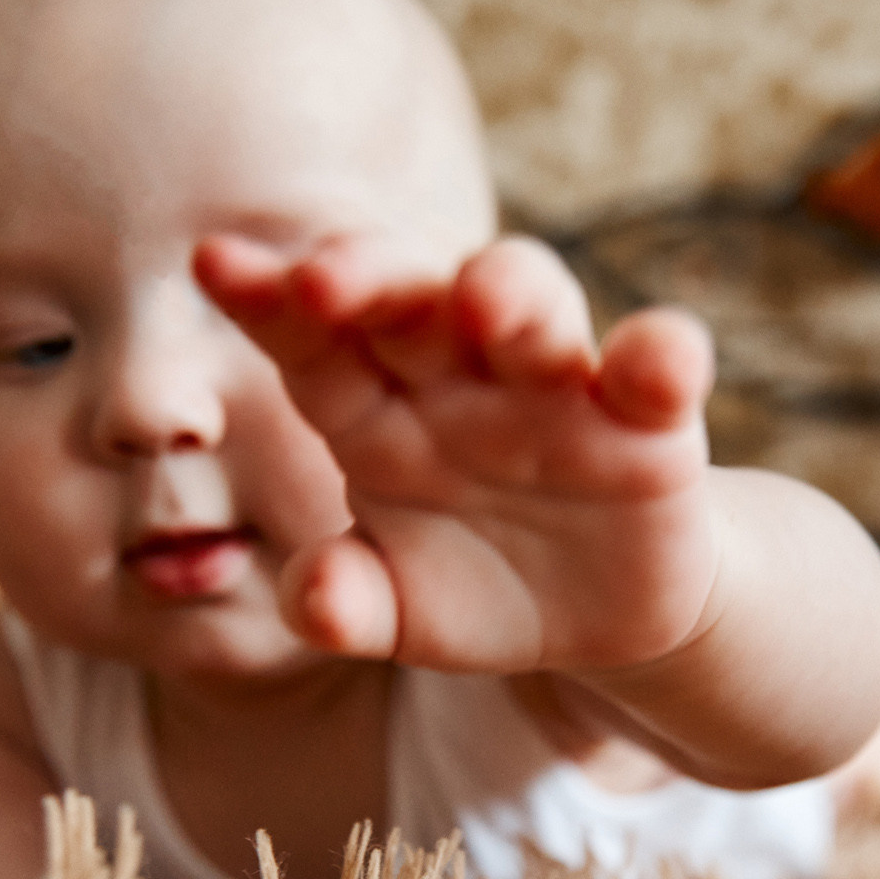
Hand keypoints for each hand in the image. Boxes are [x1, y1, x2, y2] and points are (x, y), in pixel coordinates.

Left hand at [195, 231, 721, 675]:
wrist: (600, 617)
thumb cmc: (476, 585)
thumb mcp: (400, 613)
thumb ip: (345, 603)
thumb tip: (317, 597)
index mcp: (374, 411)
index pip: (311, 342)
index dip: (265, 299)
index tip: (213, 261)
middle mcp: (458, 376)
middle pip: (413, 298)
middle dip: (372, 276)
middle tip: (325, 277)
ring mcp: (557, 387)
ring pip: (534, 304)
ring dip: (512, 291)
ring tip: (485, 301)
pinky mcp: (652, 420)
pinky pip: (662, 367)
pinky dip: (665, 355)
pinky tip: (658, 361)